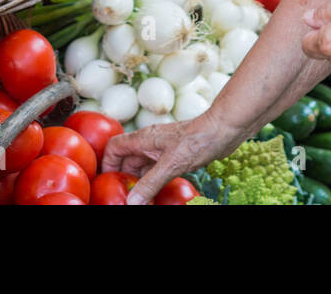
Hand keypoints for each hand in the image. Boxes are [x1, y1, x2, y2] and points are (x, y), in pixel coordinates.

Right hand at [101, 111, 244, 204]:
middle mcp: (151, 143)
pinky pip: (158, 169)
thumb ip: (150, 183)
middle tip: (124, 196)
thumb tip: (132, 201)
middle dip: (124, 178)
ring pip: (143, 166)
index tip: (107, 181)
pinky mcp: (176, 155)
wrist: (224, 129)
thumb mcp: (171, 164)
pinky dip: (154, 182)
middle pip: (128, 160)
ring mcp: (163, 149)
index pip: (115, 147)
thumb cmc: (199, 138)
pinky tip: (156, 193)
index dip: (108, 163)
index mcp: (144, 139)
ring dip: (140, 182)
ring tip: (139, 199)